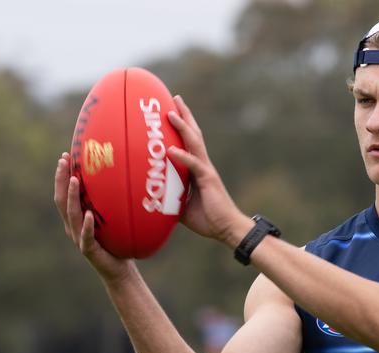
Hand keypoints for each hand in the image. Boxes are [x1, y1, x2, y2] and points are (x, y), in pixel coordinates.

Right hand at [54, 153, 135, 283]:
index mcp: (76, 219)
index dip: (62, 176)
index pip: (64, 194)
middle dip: (61, 179)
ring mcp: (79, 238)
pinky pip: (86, 236)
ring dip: (72, 197)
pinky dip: (87, 225)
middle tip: (64, 160)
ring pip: (71, 215)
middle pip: (61, 200)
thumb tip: (124, 176)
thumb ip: (111, 203)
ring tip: (74, 180)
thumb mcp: (113, 219)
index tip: (65, 156)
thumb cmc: (117, 242)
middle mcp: (73, 227)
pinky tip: (88, 214)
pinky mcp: (89, 250)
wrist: (119, 270)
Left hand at [167, 96, 252, 246]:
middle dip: (185, 116)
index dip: (182, 126)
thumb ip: (170, 197)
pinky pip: (193, 165)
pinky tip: (171, 150)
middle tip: (175, 98)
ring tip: (171, 112)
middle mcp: (203, 165)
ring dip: (182, 127)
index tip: (173, 109)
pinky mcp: (208, 180)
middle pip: (193, 134)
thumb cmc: (208, 219)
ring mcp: (206, 170)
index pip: (190, 142)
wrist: (227, 228)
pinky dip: (182, 157)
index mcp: (198, 169)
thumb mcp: (182, 206)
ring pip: (194, 143)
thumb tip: (152, 197)